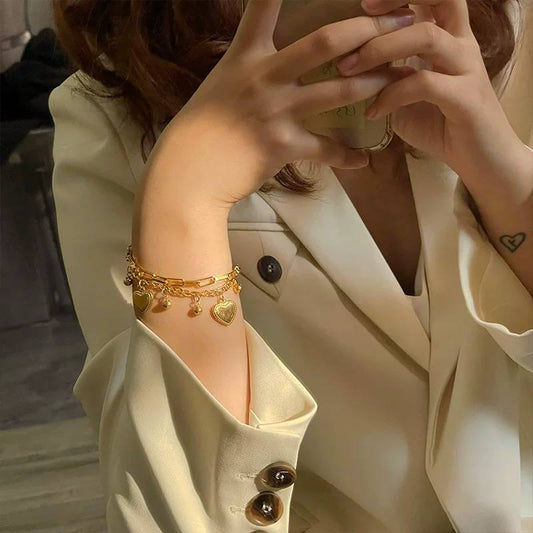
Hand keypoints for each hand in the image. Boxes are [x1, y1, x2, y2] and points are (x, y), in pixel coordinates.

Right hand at [163, 0, 417, 210]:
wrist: (187, 173)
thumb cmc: (199, 131)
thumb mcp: (220, 87)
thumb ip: (246, 71)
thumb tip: (265, 63)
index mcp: (245, 57)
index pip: (264, 7)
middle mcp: (263, 77)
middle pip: (325, 42)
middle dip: (366, 29)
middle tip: (399, 22)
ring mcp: (275, 111)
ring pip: (337, 91)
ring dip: (374, 84)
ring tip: (400, 79)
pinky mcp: (282, 145)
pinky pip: (325, 149)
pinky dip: (346, 157)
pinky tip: (363, 160)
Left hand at [335, 0, 527, 194]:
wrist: (481, 161)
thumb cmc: (444, 128)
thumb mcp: (409, 100)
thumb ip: (390, 80)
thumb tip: (357, 73)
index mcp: (450, 40)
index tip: (366, 6)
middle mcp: (462, 45)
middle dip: (391, 7)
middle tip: (350, 40)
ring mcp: (467, 68)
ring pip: (426, 37)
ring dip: (380, 49)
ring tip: (349, 70)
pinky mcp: (466, 98)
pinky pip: (424, 84)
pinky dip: (391, 95)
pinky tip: (372, 112)